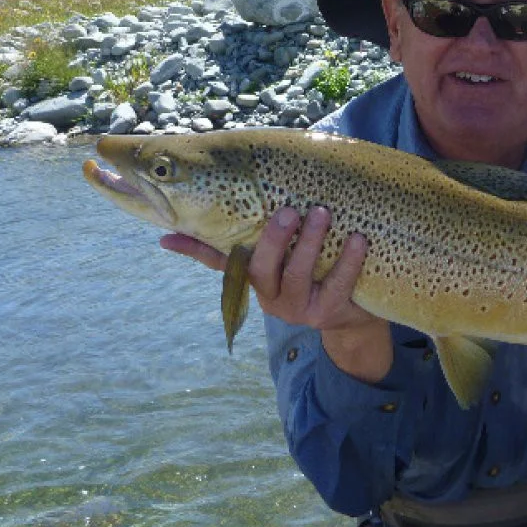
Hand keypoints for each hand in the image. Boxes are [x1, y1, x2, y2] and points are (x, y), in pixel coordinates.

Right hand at [160, 206, 392, 380]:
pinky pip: (339, 284)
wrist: (351, 317)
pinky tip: (357, 238)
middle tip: (288, 210)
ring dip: (310, 242)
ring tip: (322, 212)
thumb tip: (177, 230)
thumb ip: (242, 244)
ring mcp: (299, 308)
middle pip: (263, 268)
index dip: (195, 249)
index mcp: (254, 280)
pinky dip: (349, 260)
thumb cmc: (310, 274)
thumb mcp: (276, 261)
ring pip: (299, 274)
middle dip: (274, 238)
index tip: (169, 234)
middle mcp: (270, 297)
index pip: (220, 261)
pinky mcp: (328, 313)